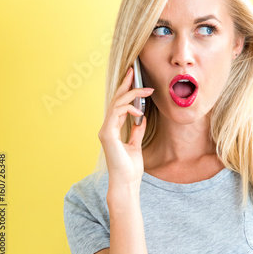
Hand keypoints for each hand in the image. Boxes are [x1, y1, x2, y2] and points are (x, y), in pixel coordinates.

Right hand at [98, 66, 153, 187]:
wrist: (127, 183)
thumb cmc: (130, 168)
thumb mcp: (136, 145)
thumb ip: (136, 131)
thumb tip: (141, 119)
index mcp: (113, 129)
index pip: (119, 105)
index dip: (126, 90)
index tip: (134, 78)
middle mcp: (107, 127)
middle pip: (115, 100)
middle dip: (125, 84)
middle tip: (134, 71)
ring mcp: (106, 131)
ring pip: (116, 104)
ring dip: (132, 94)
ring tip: (147, 90)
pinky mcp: (107, 135)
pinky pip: (116, 114)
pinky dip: (128, 109)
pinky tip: (139, 111)